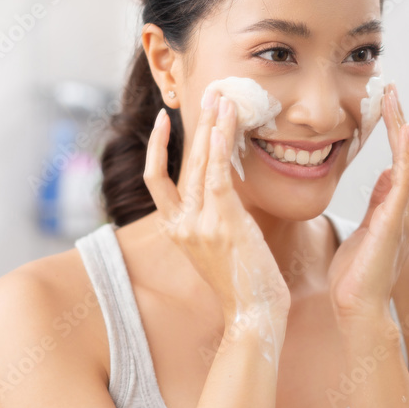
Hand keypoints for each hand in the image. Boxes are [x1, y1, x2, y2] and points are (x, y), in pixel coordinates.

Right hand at [144, 89, 290, 325]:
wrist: (253, 313)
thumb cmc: (243, 281)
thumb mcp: (218, 245)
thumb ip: (212, 216)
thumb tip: (222, 185)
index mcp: (176, 229)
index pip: (155, 179)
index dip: (155, 147)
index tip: (162, 120)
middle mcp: (181, 224)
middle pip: (180, 162)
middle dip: (194, 125)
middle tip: (207, 94)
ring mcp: (199, 224)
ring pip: (198, 163)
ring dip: (211, 126)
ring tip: (221, 97)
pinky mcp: (223, 223)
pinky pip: (217, 175)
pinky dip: (220, 146)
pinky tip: (227, 123)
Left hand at [328, 82, 408, 322]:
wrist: (356, 306)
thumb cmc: (357, 273)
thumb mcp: (367, 228)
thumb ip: (380, 201)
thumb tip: (385, 173)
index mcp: (404, 211)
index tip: (408, 108)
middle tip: (395, 89)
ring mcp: (407, 215)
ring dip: (404, 126)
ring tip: (393, 98)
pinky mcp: (394, 220)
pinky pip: (405, 178)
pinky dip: (407, 152)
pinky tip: (403, 128)